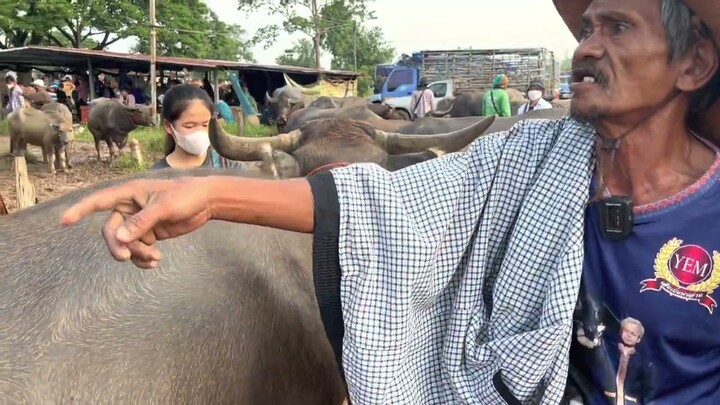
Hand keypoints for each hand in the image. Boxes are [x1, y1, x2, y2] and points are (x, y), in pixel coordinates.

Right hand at [61, 177, 212, 268]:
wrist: (205, 203)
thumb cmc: (185, 196)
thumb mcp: (164, 207)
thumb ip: (142, 222)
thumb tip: (120, 238)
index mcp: (129, 194)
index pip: (99, 202)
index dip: (80, 210)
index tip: (64, 221)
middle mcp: (129, 208)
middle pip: (111, 232)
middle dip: (118, 246)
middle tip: (128, 258)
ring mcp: (138, 223)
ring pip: (125, 244)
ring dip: (136, 255)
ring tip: (155, 259)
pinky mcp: (149, 234)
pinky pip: (138, 250)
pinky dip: (143, 259)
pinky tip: (155, 263)